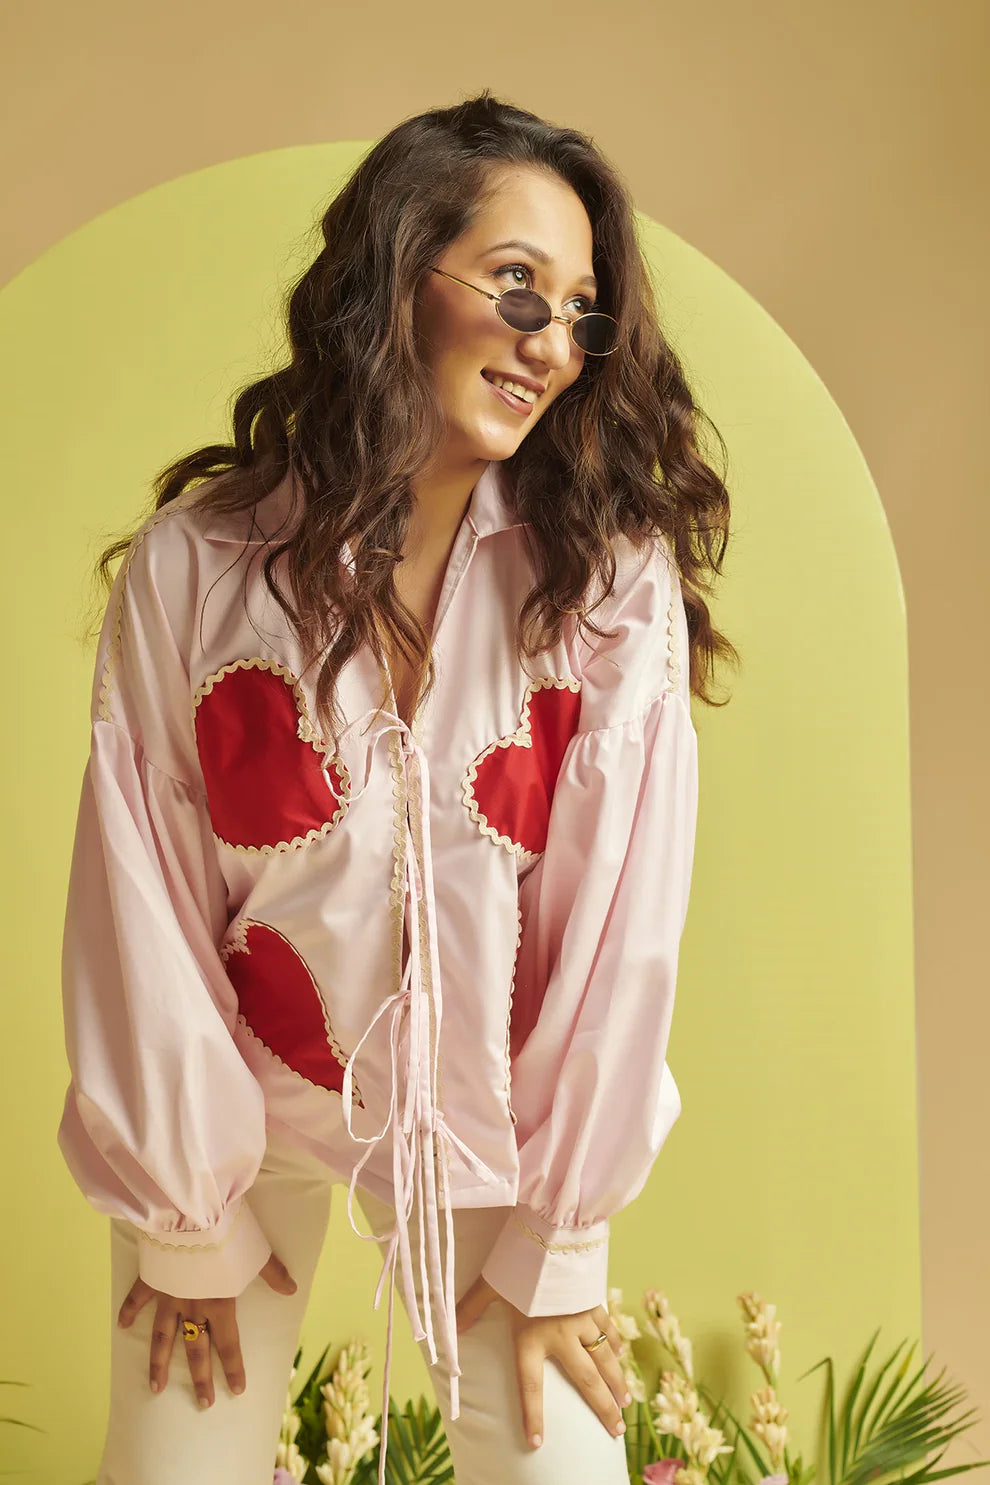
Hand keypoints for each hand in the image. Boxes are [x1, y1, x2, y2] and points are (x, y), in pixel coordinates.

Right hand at [116, 1251, 296, 1406]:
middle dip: (200, 1378)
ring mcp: (169, 1295)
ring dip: (159, 1363)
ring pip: (162, 1338)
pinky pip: (138, 1298)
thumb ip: (272, 1273)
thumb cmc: (227, 1234)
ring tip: (156, 1387)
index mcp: (219, 1303)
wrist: (193, 1215)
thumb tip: (292, 1289)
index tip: (236, 1391)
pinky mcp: (152, 1279)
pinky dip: (130, 1310)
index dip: (233, 1368)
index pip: (229, 1344)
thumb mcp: (256, 1253)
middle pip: (195, 1350)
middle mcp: (192, 1307)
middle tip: (203, 1402)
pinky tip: (123, 1324)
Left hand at [455, 1275, 629, 1449]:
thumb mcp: (490, 1284)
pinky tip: (621, 1356)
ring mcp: (581, 1320)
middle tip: (617, 1430)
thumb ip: (471, 1307)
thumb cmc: (517, 1262)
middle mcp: (560, 1336)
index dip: (533, 1416)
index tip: (537, 1442)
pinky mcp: (594, 1302)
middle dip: (602, 1408)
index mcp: (530, 1337)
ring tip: (626, 1404)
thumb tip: (449, 1328)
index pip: (530, 1386)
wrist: (550, 1234)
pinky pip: (608, 1329)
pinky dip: (615, 1344)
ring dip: (617, 1382)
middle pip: (586, 1381)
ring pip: (605, 1359)